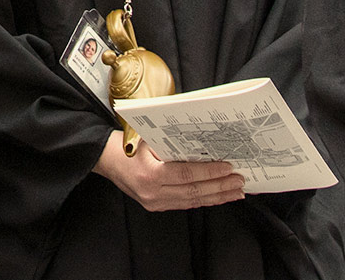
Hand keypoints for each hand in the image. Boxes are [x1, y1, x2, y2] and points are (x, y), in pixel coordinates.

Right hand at [93, 130, 244, 210]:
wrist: (104, 159)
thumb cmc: (127, 144)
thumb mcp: (149, 139)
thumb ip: (173, 144)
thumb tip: (205, 145)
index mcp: (150, 174)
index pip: (187, 175)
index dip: (210, 173)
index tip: (228, 167)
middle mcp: (152, 192)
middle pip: (193, 192)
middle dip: (220, 187)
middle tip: (239, 181)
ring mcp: (154, 202)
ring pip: (192, 201)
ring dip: (216, 197)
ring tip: (235, 191)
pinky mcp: (156, 206)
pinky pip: (185, 203)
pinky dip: (203, 200)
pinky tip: (217, 197)